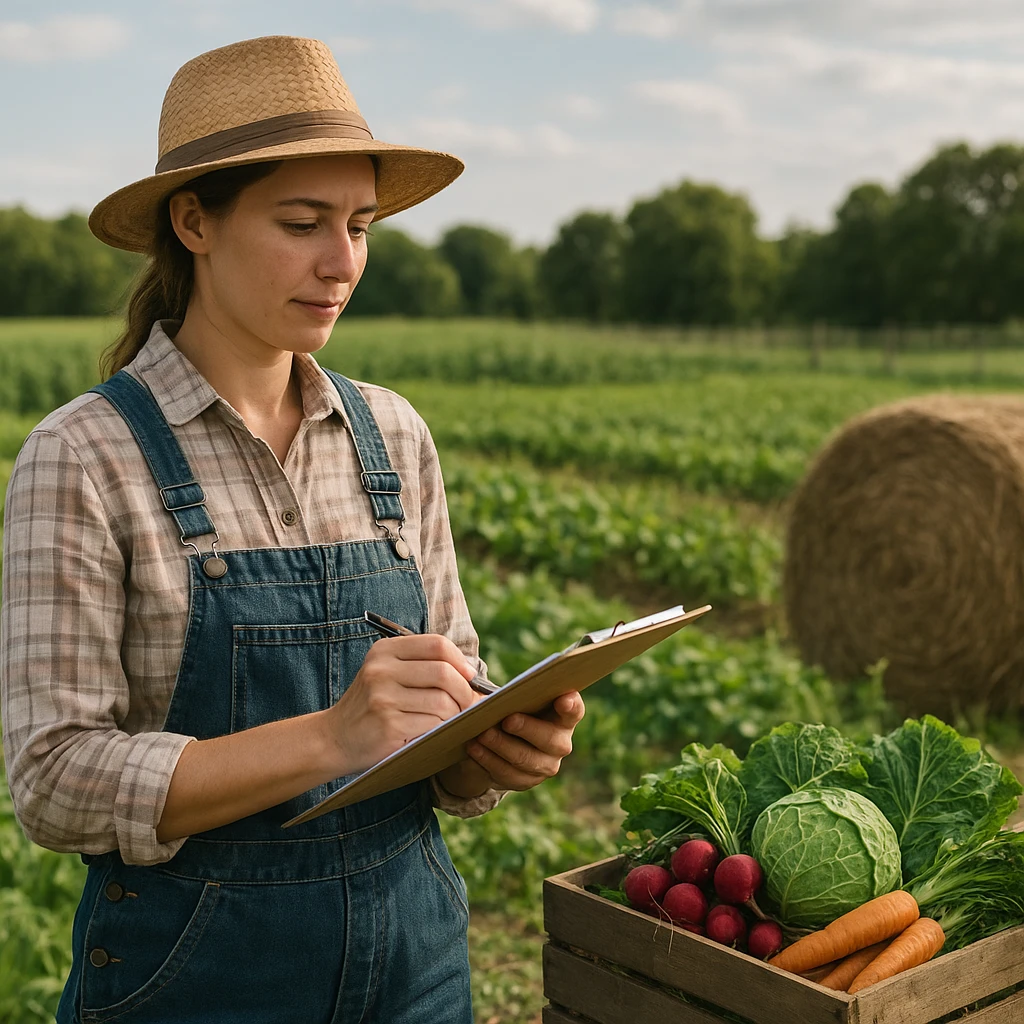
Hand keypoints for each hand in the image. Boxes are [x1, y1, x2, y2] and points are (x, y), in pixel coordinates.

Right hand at [324, 634, 478, 774]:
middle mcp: (381, 670)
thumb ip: (423, 666)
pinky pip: (433, 724)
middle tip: (469, 703)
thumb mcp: (388, 674)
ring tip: (451, 719)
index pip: (436, 644)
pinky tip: (433, 730)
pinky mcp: (389, 725)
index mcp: (385, 651)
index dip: (460, 660)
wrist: (334, 738)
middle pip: (443, 672)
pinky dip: (442, 728)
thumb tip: (472, 675)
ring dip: (455, 713)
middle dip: (465, 690)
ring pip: (442, 701)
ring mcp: (383, 698)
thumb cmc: (372, 705)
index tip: (469, 676)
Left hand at [443, 691, 585, 794]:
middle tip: (507, 720)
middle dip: (526, 729)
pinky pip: (508, 774)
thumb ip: (517, 696)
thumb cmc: (515, 708)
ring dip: (501, 745)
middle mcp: (561, 743)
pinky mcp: (527, 780)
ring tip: (482, 734)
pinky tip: (474, 748)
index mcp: (564, 717)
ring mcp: (546, 765)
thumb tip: (489, 699)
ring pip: (525, 759)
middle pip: (549, 739)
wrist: (504, 738)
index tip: (563, 698)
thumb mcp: (519, 699)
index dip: (571, 705)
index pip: (574, 710)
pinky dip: (488, 760)